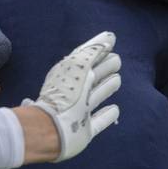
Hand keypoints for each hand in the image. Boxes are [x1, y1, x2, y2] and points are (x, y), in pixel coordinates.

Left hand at [23, 31, 120, 161]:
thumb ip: (95, 49)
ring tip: (117, 80)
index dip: (98, 49)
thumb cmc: (65, 91)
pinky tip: (115, 109)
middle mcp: (75, 91)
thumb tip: (109, 37)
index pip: (87, 58)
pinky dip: (108, 115)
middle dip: (104, 67)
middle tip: (116, 61)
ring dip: (107, 87)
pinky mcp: (85, 131)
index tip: (111, 41)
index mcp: (71, 75)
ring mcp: (80, 111)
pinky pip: (100, 121)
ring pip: (97, 95)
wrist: (51, 127)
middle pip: (94, 76)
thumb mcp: (79, 64)